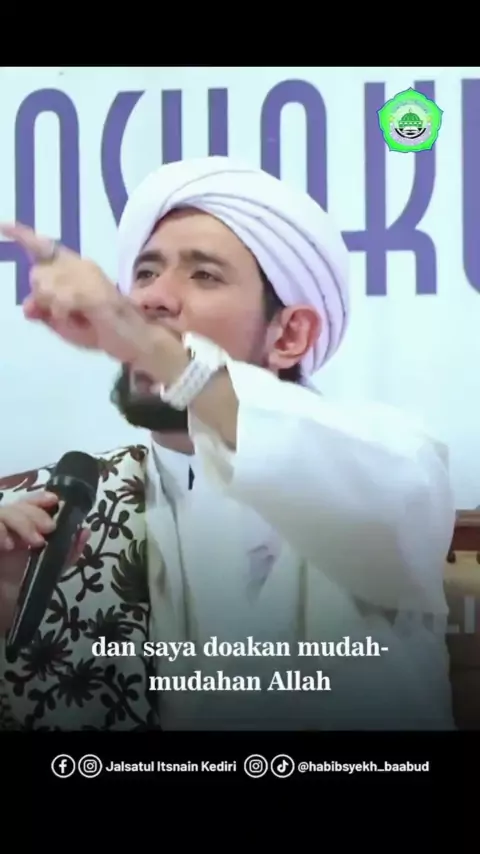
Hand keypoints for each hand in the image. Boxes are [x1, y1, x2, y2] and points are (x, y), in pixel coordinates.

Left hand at [0, 222, 150, 365]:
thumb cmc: (103, 331)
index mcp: (75, 269)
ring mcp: (90, 276)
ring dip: (53, 307)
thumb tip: (27, 306)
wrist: (137, 340)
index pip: (45, 248)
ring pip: (46, 285)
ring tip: (76, 317)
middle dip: (41, 297)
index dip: (23, 235)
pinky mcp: (96, 292)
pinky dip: (62, 312)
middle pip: (37, 274)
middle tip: (62, 313)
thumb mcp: (65, 324)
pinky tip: (76, 317)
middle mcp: (82, 265)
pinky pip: (61, 299)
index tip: (4, 225)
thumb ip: (44, 312)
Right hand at [0, 492, 89, 636]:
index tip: (54, 501)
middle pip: (19, 505)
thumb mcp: (52, 568)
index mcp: (24, 527)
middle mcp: (7, 526)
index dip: (41, 498)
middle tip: (49, 529)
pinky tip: (8, 545)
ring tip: (35, 542)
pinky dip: (0, 532)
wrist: (4, 607)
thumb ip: (68, 551)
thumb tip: (84, 531)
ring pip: (4, 512)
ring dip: (22, 522)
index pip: (31, 503)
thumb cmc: (25, 585)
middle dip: (36, 513)